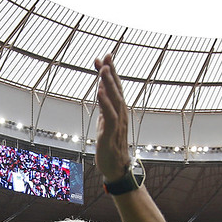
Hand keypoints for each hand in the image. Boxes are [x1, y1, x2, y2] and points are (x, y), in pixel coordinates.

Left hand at [94, 54, 130, 181]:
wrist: (116, 166)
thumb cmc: (111, 142)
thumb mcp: (104, 119)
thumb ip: (103, 103)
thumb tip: (100, 88)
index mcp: (119, 109)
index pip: (115, 86)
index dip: (110, 71)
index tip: (104, 55)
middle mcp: (121, 114)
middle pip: (117, 89)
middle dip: (111, 71)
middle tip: (107, 55)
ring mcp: (117, 124)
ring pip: (115, 100)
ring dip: (109, 84)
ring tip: (103, 69)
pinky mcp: (110, 134)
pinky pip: (109, 116)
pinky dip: (105, 103)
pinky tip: (100, 92)